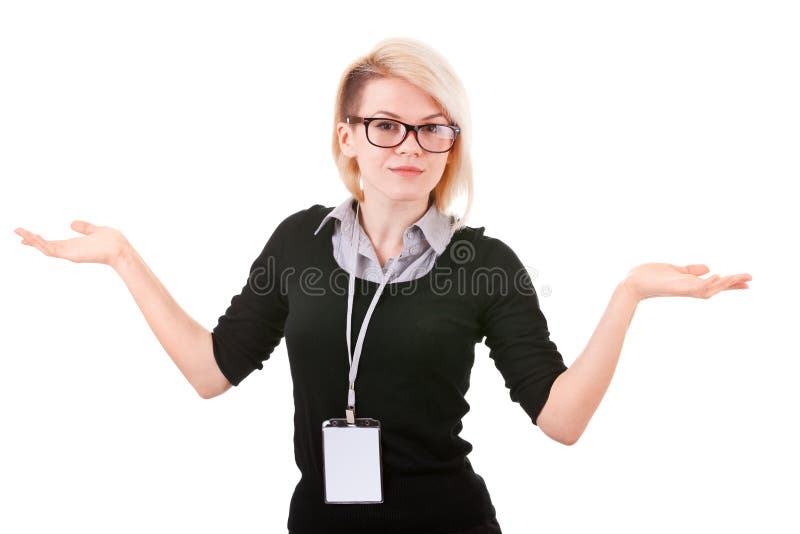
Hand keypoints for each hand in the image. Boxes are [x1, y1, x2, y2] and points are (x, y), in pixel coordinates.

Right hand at [14, 220, 128, 266]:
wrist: (121, 250)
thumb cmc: (113, 242)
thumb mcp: (95, 230)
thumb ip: (84, 227)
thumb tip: (71, 223)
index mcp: (75, 245)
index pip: (54, 243)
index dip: (41, 239)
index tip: (29, 235)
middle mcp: (70, 251)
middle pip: (46, 246)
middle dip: (32, 240)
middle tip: (18, 232)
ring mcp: (69, 253)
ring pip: (45, 248)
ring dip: (32, 240)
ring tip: (19, 231)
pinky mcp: (70, 254)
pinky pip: (51, 249)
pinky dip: (40, 243)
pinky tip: (31, 236)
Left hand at [622, 263, 751, 300]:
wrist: (631, 282)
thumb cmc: (649, 276)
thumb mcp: (675, 269)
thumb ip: (691, 270)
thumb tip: (709, 268)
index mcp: (690, 283)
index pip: (716, 284)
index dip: (732, 283)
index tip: (748, 281)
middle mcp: (689, 288)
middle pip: (717, 287)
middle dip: (733, 284)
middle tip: (751, 279)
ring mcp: (684, 288)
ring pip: (709, 288)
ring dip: (724, 283)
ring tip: (738, 276)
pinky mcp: (676, 287)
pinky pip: (695, 286)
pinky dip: (707, 282)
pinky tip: (717, 275)